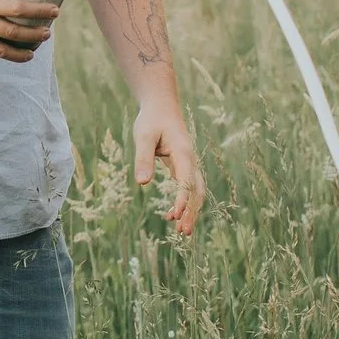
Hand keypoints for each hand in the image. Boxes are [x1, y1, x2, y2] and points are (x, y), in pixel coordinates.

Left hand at [133, 99, 206, 235]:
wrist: (161, 106)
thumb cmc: (151, 120)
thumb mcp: (143, 137)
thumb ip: (143, 158)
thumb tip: (142, 184)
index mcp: (183, 152)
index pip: (186, 180)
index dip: (182, 199)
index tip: (175, 215)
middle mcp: (190, 160)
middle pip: (196, 190)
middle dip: (192, 211)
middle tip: (183, 232)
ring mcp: (188, 164)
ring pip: (195, 191)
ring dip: (191, 210)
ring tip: (182, 231)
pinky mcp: (182, 166)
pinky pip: (187, 187)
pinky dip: (184, 202)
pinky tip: (172, 214)